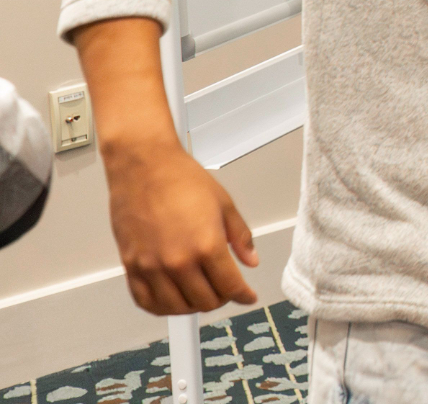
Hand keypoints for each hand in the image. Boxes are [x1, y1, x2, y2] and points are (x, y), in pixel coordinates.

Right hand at [105, 137, 259, 314]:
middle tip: (227, 291)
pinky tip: (173, 301)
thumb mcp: (224, 205)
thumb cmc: (182, 179)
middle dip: (222, 299)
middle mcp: (177, 262)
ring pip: (177, 308)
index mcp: (206, 245)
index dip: (244, 296)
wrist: (144, 166)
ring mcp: (151, 267)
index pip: (230, 286)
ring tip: (203, 295)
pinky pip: (146, 302)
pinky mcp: (131, 266)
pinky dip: (163, 308)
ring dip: (194, 306)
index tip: (248, 296)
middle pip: (205, 301)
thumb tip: (251, 261)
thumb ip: (240, 237)